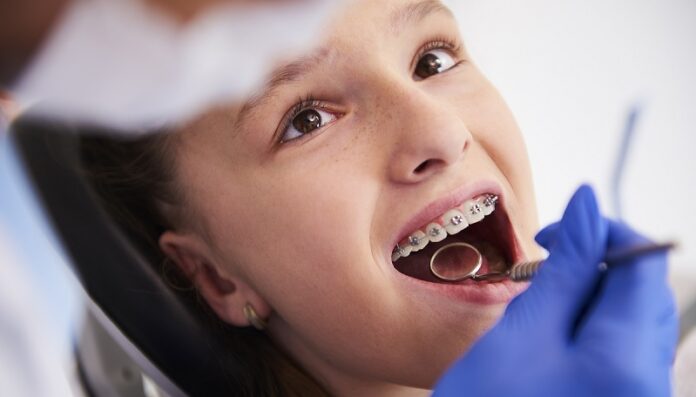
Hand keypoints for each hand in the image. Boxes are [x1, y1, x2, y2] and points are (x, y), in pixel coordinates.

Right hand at [433, 185, 677, 396]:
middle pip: (644, 289)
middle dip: (596, 265)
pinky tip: (551, 339)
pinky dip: (590, 329)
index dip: (602, 230)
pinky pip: (623, 349)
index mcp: (630, 358)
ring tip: (540, 309)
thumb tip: (587, 205)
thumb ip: (565, 267)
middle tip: (544, 272)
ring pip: (632, 318)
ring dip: (589, 297)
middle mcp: (651, 381)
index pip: (645, 259)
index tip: (554, 235)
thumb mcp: (522, 332)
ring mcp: (641, 395)